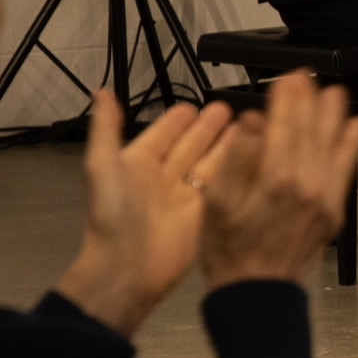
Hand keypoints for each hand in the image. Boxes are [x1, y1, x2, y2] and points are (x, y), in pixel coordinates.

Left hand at [54, 92, 237, 337]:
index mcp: (139, 163)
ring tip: (249, 124)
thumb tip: (102, 91)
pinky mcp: (207, 213)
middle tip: (228, 108)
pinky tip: (255, 151)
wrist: (128, 266)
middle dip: (208, 128)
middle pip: (191, 145)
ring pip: (211, 162)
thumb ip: (106, 128)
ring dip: (228, 143)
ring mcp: (187, 196)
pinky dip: (239, 168)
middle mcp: (165, 177)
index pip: (163, 133)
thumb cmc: (113, 214)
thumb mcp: (103, 166)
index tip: (195, 104)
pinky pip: (225, 185)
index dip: (178, 119)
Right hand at [199, 71, 357, 289]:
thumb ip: (237, 159)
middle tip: (309, 77)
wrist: (257, 292)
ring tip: (337, 93)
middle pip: (311, 132)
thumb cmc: (229, 251)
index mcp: (275, 180)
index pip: (285, 127)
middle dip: (310, 101)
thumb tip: (252, 123)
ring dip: (335, 117)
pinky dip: (353, 146)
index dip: (288, 99)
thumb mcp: (216, 203)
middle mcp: (306, 185)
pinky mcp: (333, 210)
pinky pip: (346, 170)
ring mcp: (323, 198)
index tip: (288, 78)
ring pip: (332, 147)